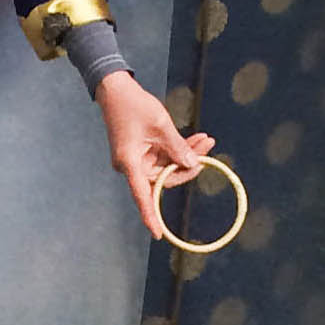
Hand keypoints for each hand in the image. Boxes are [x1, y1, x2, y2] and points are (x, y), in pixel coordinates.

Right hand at [96, 68, 215, 240]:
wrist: (115, 88)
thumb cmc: (134, 106)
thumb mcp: (161, 125)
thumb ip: (178, 147)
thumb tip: (193, 164)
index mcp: (130, 163)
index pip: (143, 196)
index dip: (151, 216)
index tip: (158, 235)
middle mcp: (132, 165)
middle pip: (164, 177)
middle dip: (187, 165)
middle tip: (208, 149)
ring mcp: (137, 158)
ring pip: (167, 165)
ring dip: (187, 154)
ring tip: (207, 140)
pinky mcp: (141, 150)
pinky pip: (164, 155)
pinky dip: (178, 149)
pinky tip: (197, 140)